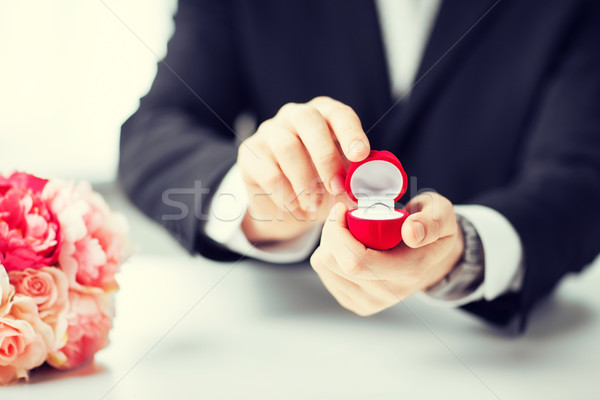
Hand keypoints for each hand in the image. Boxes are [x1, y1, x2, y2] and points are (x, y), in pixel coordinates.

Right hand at [238, 96, 370, 242]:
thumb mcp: (342, 177)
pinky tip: (298, 210)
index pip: (339, 114)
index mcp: (324, 114)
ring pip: (287, 148)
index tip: (360, 155)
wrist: (284, 200)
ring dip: (305, 182)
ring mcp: (269, 131)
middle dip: (326, 157)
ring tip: (315, 206)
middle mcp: (295, 115)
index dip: (350, 133)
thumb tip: (378, 189)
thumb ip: (359, 178)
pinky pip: (269, 173)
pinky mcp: (249, 153)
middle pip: (309, 121)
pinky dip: (287, 197)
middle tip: (337, 187)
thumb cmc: (321, 182)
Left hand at [310, 193, 463, 315]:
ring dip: (328, 241)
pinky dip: (329, 253)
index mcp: (409, 271)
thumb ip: (432, 222)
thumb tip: (411, 232)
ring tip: (348, 230)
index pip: (357, 261)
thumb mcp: (442, 215)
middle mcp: (388, 293)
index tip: (343, 208)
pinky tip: (346, 245)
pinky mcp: (355, 303)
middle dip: (331, 232)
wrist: (430, 257)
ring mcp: (370, 302)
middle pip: (335, 263)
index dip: (339, 232)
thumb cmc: (430, 228)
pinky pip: (325, 274)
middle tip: (344, 214)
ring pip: (325, 267)